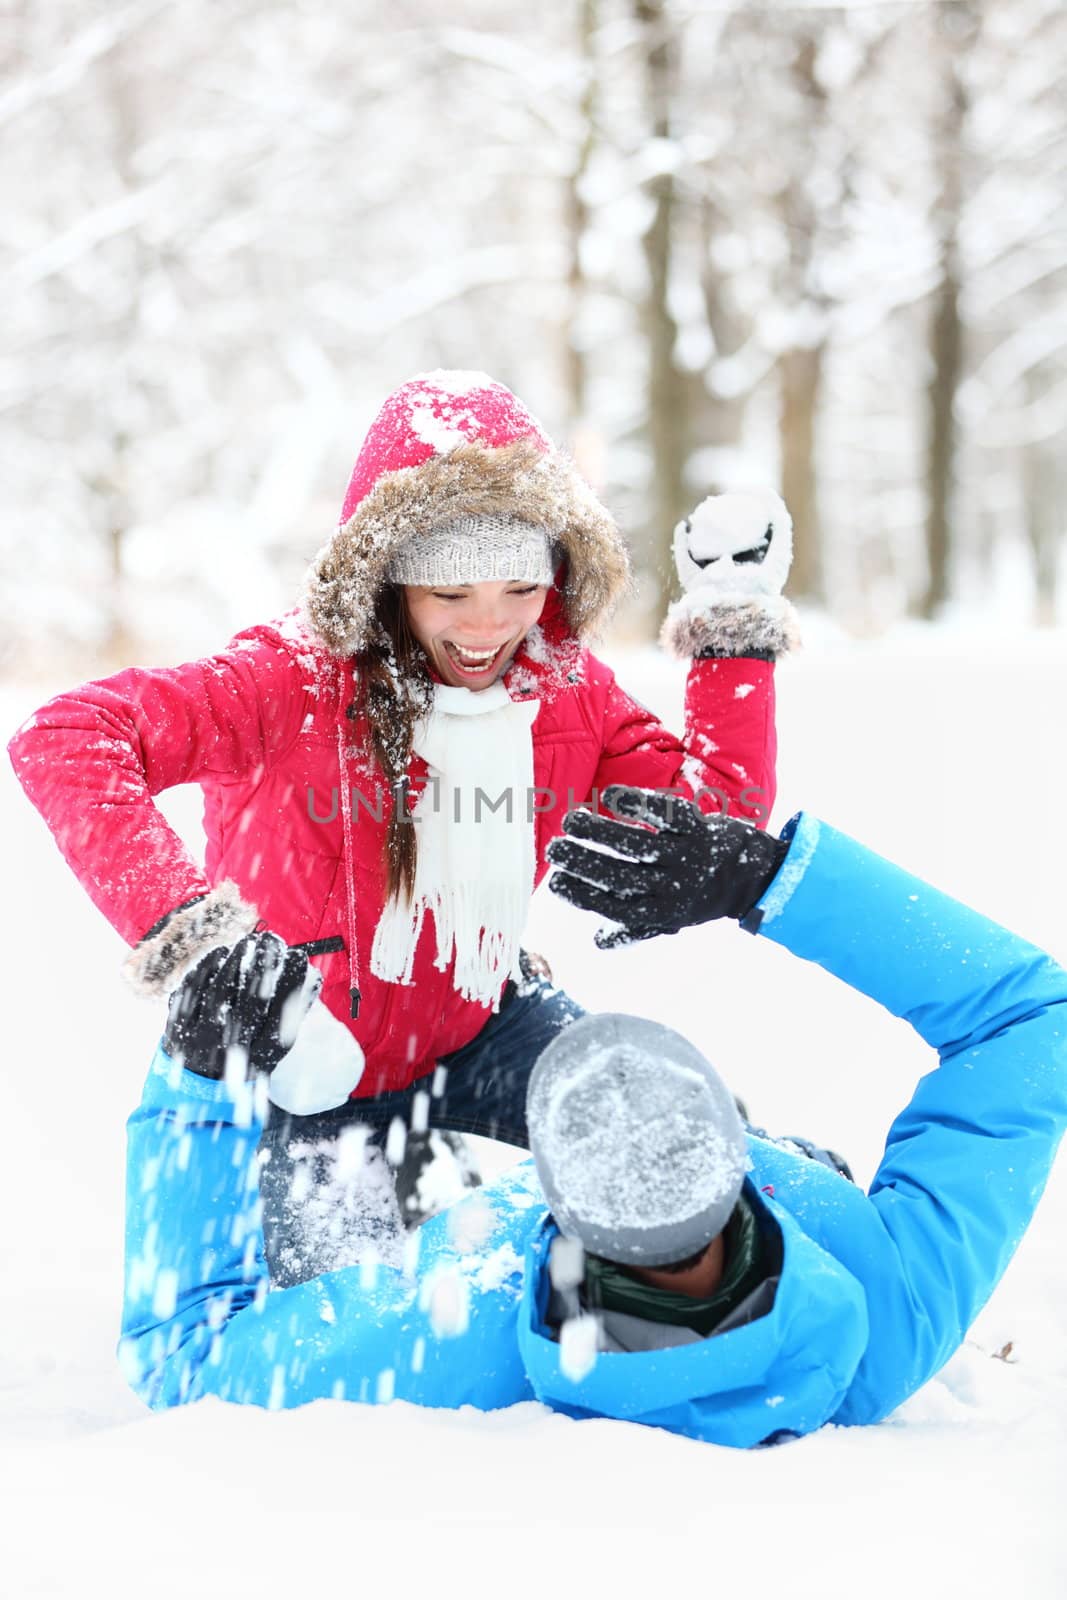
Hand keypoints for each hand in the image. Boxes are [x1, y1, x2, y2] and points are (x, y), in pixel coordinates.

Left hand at [163, 932, 321, 1079]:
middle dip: (264, 964)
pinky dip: (206, 968)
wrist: (197, 1089)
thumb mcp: (272, 1050)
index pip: (282, 1015)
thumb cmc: (243, 1061)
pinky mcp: (176, 1030)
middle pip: (251, 1001)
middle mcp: (230, 1054)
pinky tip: (219, 954)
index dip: (291, 981)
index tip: (298, 956)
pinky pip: (190, 992)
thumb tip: (311, 979)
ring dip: (235, 961)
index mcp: (261, 1060)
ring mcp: (200, 1042)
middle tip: (271, 940)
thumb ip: (291, 1017)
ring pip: (219, 992)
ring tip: (247, 943)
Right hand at [547, 786, 787, 947]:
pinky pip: (666, 815)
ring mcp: (689, 856)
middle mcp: (675, 886)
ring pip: (637, 845)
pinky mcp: (700, 828)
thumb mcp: (672, 919)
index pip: (613, 906)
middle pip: (619, 875)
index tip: (555, 882)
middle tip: (554, 849)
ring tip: (571, 820)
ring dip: (599, 831)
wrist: (754, 876)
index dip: (581, 895)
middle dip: (582, 862)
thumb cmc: (702, 896)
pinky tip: (610, 798)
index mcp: (662, 911)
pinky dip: (638, 805)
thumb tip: (599, 942)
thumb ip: (636, 929)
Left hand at [673, 488, 791, 600]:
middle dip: (748, 504)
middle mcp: (763, 562)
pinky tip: (760, 494)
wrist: (721, 609)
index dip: (737, 513)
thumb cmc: (705, 596)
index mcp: (746, 566)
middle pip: (759, 525)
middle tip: (730, 494)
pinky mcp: (782, 556)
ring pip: (772, 520)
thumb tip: (684, 523)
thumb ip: (683, 549)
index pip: (745, 533)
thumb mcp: (689, 570)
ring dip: (762, 500)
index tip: (719, 501)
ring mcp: (775, 559)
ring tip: (745, 490)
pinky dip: (773, 505)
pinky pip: (781, 524)